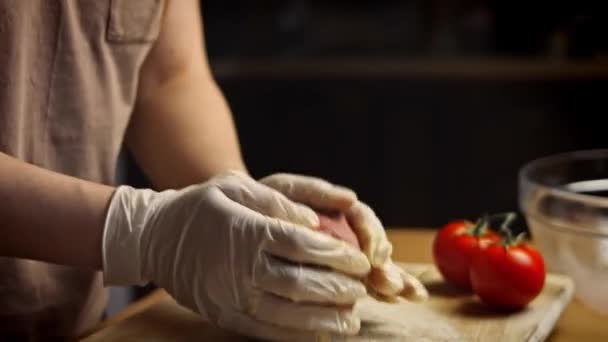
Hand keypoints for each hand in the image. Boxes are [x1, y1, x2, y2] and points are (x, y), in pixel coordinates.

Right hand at [102, 172, 370, 339]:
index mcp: (246, 232)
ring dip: (324, 320)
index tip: (360, 259)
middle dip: (338, 288)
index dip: (336, 255)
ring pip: (287, 314)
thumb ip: (276, 201)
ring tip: (351, 320)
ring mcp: (231, 296)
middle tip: (362, 287)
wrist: (155, 237)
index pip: (301, 246)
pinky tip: (319, 335)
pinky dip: (296, 336)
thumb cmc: (201, 207)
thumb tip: (314, 221)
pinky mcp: (224, 315)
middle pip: (300, 283)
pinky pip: (265, 332)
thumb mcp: (234, 187)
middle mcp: (240, 268)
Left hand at [260, 173, 427, 300]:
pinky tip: (399, 299)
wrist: (239, 219)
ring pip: (376, 263)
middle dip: (385, 264)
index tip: (372, 255)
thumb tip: (351, 199)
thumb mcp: (283, 189)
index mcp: (334, 209)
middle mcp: (343, 229)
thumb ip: (314, 191)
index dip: (371, 234)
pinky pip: (368, 280)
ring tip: (403, 293)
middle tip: (388, 283)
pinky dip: (386, 289)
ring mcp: (343, 252)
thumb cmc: (261, 202)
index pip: (362, 219)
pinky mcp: (338, 272)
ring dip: (393, 277)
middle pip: (374, 244)